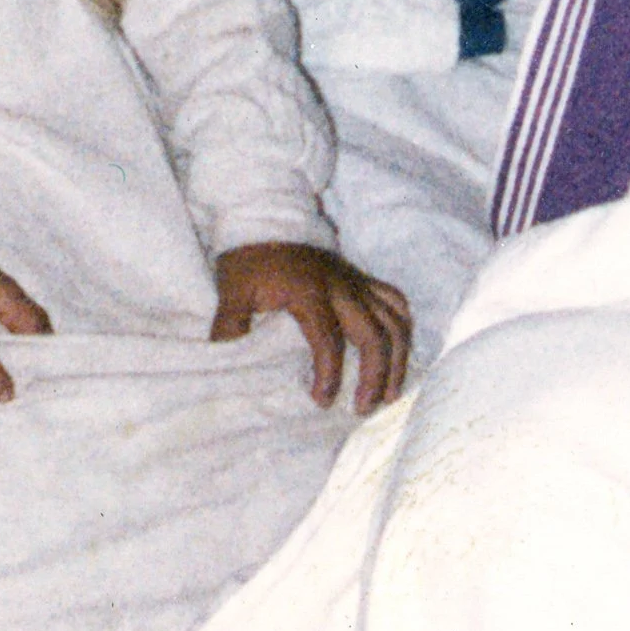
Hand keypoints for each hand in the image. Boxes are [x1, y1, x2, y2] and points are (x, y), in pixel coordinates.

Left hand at [212, 240, 410, 412]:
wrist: (266, 222)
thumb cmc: (249, 262)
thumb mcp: (232, 291)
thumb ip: (230, 325)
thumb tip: (226, 359)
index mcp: (309, 292)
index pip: (329, 340)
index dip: (329, 374)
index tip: (321, 401)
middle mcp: (343, 287)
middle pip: (375, 335)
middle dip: (374, 376)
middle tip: (363, 408)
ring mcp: (358, 283)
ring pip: (396, 321)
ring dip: (398, 360)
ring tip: (389, 394)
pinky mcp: (365, 280)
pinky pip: (397, 303)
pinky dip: (403, 330)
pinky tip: (398, 357)